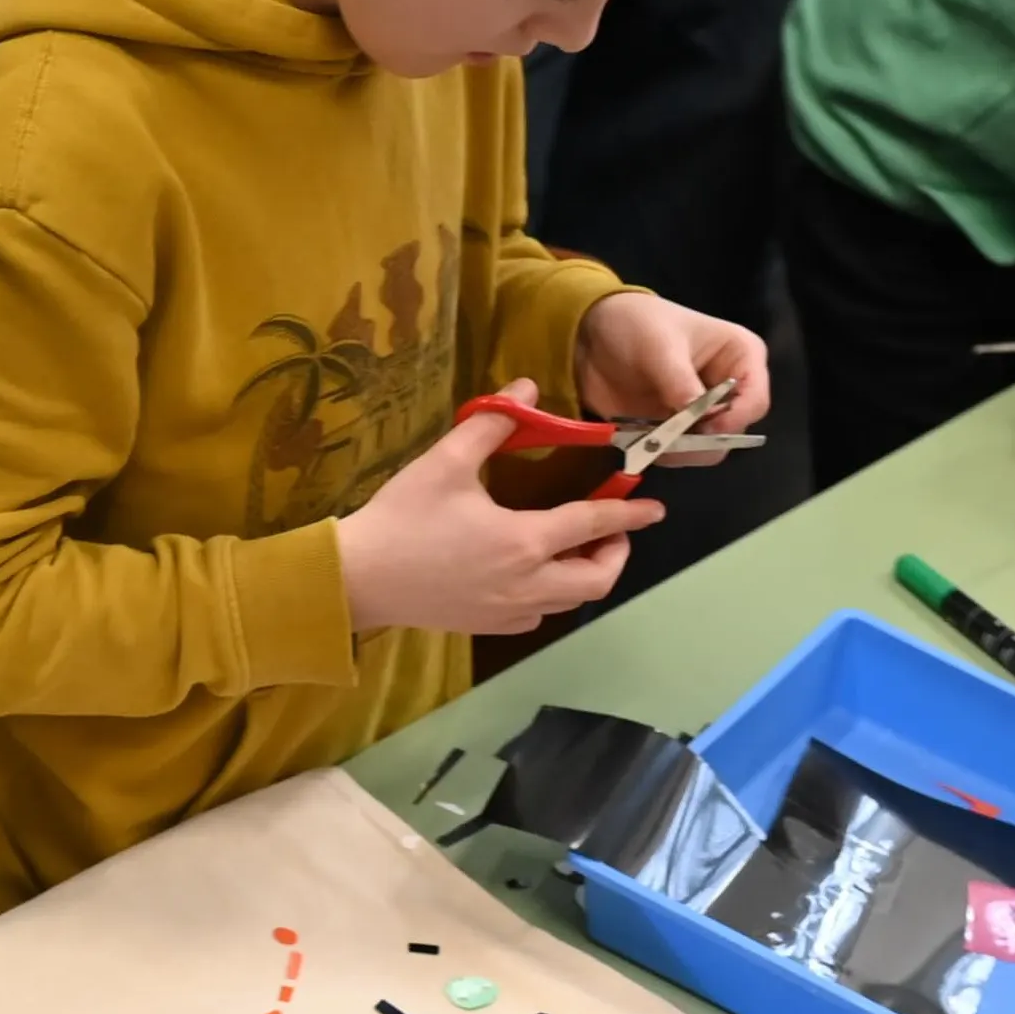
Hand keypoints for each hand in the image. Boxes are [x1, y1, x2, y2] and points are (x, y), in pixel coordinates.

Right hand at [340, 391, 659, 637]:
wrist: (359, 578)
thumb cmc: (402, 517)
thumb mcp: (446, 460)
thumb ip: (494, 422)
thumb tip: (528, 387)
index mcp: (524, 541)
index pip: (593, 525)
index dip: (629, 513)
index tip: (655, 505)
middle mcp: (527, 584)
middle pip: (596, 580)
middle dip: (614, 553)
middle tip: (610, 529)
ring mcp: (508, 612)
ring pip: (570, 601)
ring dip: (585, 574)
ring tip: (577, 546)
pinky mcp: (488, 626)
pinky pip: (539, 615)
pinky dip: (552, 594)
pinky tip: (535, 572)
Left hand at [573, 290, 772, 441]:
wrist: (594, 335)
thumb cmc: (637, 324)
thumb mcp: (660, 346)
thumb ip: (681, 383)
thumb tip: (698, 419)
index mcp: (741, 358)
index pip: (756, 401)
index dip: (734, 420)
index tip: (703, 427)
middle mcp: (730, 390)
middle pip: (734, 433)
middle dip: (702, 440)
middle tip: (667, 435)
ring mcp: (703, 414)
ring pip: (707, 450)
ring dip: (679, 450)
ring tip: (648, 435)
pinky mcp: (678, 430)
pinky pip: (680, 455)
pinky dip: (661, 453)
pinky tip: (640, 438)